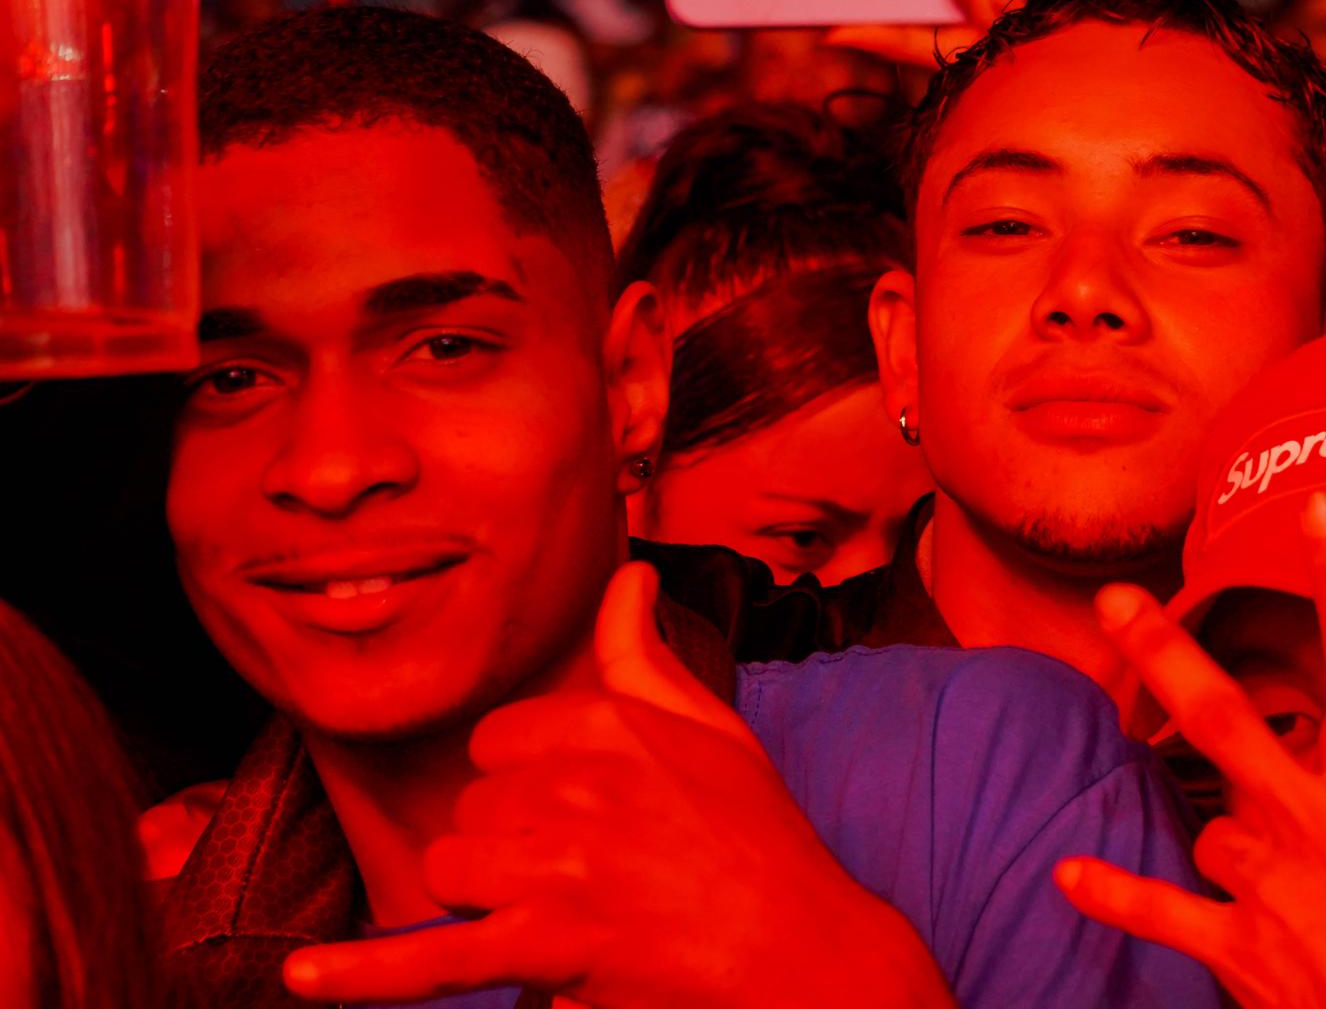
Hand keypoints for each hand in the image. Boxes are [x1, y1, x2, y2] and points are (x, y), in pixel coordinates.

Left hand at [283, 563, 951, 1007]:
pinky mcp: (548, 944)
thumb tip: (628, 574)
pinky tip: (303, 977)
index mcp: (607, 718)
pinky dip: (364, 973)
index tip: (582, 813)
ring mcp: (558, 863)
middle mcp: (576, 780)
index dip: (527, 786)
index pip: (497, 744)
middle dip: (512, 846)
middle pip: (473, 809)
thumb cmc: (759, 840)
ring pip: (455, 869)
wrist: (804, 951)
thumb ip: (645, 653)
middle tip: (598, 873)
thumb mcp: (710, 728)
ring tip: (572, 916)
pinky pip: (435, 957)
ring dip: (493, 901)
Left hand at [1056, 493, 1325, 1008]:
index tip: (1319, 508)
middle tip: (1114, 601)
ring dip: (1221, 836)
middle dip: (1163, 652)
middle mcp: (1321, 821)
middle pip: (1224, 715)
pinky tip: (1066, 875)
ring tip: (1252, 864)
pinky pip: (1161, 912)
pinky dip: (1114, 894)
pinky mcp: (1240, 946)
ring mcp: (1271, 882)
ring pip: (1209, 825)